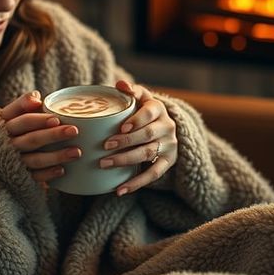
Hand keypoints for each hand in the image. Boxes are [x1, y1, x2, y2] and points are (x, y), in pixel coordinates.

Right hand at [0, 92, 83, 186]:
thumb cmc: (8, 131)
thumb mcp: (10, 116)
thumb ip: (23, 105)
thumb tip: (36, 97)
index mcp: (4, 124)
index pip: (21, 120)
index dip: (38, 120)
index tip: (56, 118)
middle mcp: (6, 143)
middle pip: (31, 139)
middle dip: (53, 135)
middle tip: (74, 131)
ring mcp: (12, 161)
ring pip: (35, 159)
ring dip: (56, 156)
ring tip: (77, 152)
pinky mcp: (18, 177)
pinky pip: (34, 176)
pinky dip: (48, 174)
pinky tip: (63, 170)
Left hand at [99, 78, 176, 195]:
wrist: (164, 128)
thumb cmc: (144, 111)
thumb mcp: (141, 98)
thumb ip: (131, 91)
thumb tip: (120, 84)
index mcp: (159, 109)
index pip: (150, 113)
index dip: (137, 120)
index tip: (120, 127)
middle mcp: (167, 127)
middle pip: (147, 135)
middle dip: (125, 142)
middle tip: (104, 147)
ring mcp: (169, 146)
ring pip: (148, 154)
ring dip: (126, 160)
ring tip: (105, 164)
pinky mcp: (168, 162)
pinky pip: (153, 174)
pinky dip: (136, 183)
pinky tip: (120, 190)